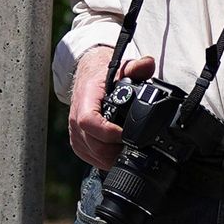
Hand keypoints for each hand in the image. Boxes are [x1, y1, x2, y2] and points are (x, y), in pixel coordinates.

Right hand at [67, 47, 156, 169]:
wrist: (87, 76)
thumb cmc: (102, 75)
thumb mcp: (121, 67)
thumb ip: (136, 67)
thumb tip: (148, 63)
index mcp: (85, 99)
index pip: (88, 121)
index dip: (107, 132)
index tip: (126, 134)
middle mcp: (75, 118)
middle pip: (93, 144)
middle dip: (116, 150)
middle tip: (136, 148)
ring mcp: (74, 132)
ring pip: (92, 154)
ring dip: (111, 157)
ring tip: (130, 151)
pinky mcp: (77, 142)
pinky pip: (89, 157)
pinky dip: (105, 159)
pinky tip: (118, 154)